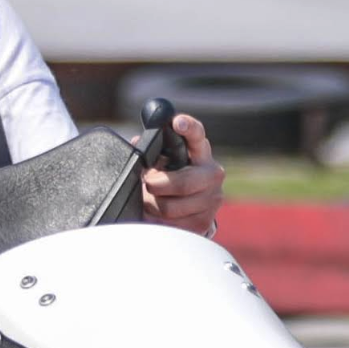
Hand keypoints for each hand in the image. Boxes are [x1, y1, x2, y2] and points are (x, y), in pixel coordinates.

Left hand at [142, 112, 224, 235]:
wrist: (192, 206)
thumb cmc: (173, 175)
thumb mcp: (164, 160)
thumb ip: (152, 150)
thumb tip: (136, 143)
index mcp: (200, 152)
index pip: (197, 135)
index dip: (188, 127)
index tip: (177, 122)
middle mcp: (212, 174)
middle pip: (181, 183)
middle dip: (156, 185)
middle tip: (146, 183)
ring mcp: (212, 199)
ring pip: (170, 207)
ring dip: (151, 205)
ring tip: (149, 200)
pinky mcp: (204, 221)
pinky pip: (171, 225)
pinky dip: (156, 221)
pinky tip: (156, 215)